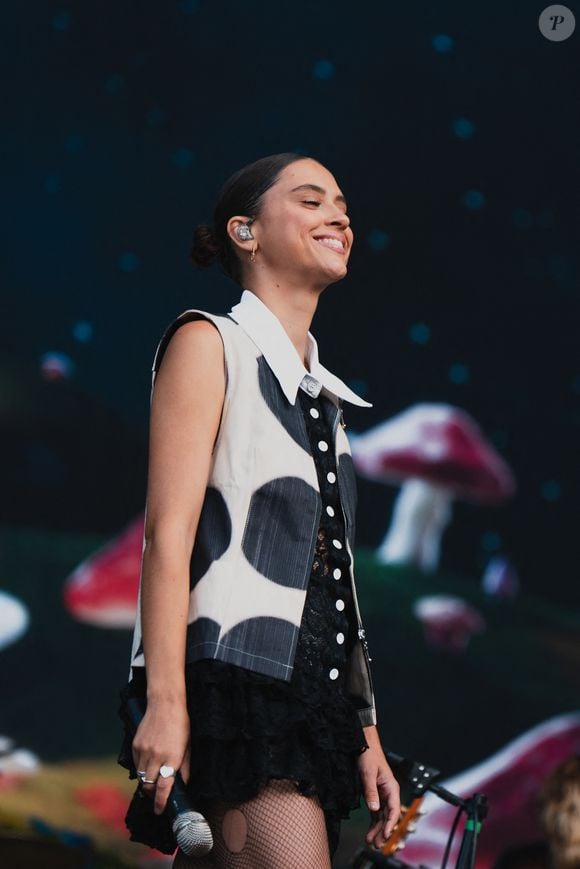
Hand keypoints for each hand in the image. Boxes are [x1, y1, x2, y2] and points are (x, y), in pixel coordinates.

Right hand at [132, 698, 190, 815]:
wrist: (165, 703)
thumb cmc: (180, 723)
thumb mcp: (188, 745)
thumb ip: (185, 766)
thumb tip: (183, 784)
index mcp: (172, 758)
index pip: (163, 787)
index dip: (161, 802)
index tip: (159, 810)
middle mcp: (156, 756)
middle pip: (148, 785)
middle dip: (152, 794)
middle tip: (157, 795)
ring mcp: (144, 750)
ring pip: (140, 776)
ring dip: (145, 782)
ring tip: (153, 780)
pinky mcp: (135, 745)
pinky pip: (136, 763)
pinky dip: (140, 768)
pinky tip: (148, 764)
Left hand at [358, 727, 400, 849]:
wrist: (363, 744)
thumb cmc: (369, 755)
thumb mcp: (368, 773)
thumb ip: (371, 791)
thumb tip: (374, 809)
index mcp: (391, 787)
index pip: (394, 810)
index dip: (390, 824)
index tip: (386, 835)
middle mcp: (388, 793)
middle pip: (388, 816)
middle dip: (383, 831)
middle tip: (377, 844)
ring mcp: (382, 795)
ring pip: (382, 817)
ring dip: (377, 830)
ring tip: (371, 842)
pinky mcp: (374, 795)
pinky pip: (376, 813)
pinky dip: (373, 823)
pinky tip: (370, 832)